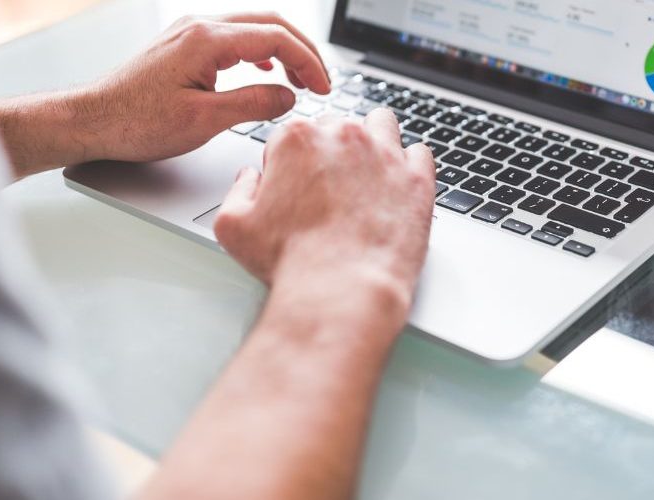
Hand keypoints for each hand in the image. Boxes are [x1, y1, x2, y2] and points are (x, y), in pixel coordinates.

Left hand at [81, 12, 330, 162]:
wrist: (93, 120)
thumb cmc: (136, 122)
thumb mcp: (204, 121)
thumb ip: (253, 104)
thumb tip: (288, 96)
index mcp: (206, 40)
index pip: (275, 38)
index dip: (308, 62)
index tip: (323, 88)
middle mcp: (198, 26)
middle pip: (270, 23)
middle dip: (303, 52)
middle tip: (322, 81)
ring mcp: (190, 32)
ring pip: (253, 27)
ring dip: (283, 50)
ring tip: (301, 80)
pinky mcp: (185, 45)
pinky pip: (234, 37)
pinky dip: (260, 51)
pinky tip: (267, 70)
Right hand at [213, 110, 435, 328]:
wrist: (341, 290)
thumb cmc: (291, 261)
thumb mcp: (233, 226)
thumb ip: (238, 190)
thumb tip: (250, 177)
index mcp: (297, 139)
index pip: (292, 134)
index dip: (290, 163)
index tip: (295, 187)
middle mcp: (343, 136)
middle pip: (337, 127)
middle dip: (331, 151)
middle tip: (330, 189)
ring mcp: (385, 154)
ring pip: (381, 125)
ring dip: (373, 141)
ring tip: (367, 175)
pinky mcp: (417, 178)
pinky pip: (420, 152)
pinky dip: (410, 165)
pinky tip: (398, 186)